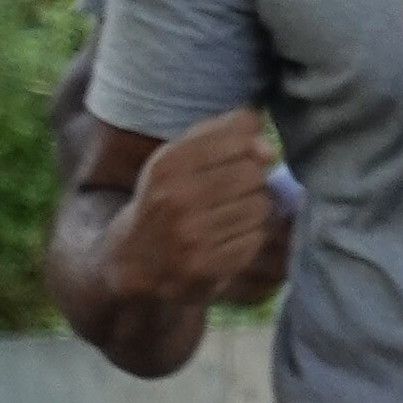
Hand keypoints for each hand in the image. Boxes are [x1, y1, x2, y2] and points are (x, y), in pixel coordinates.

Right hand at [109, 108, 292, 309]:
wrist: (135, 258)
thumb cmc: (166, 198)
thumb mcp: (177, 156)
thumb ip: (222, 135)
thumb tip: (268, 148)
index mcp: (169, 164)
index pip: (239, 139)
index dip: (250, 147)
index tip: (243, 156)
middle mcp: (178, 198)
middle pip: (253, 173)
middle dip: (253, 180)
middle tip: (234, 191)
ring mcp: (192, 236)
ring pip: (260, 207)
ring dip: (253, 210)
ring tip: (230, 216)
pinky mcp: (207, 267)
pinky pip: (255, 239)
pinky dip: (248, 238)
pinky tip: (227, 239)